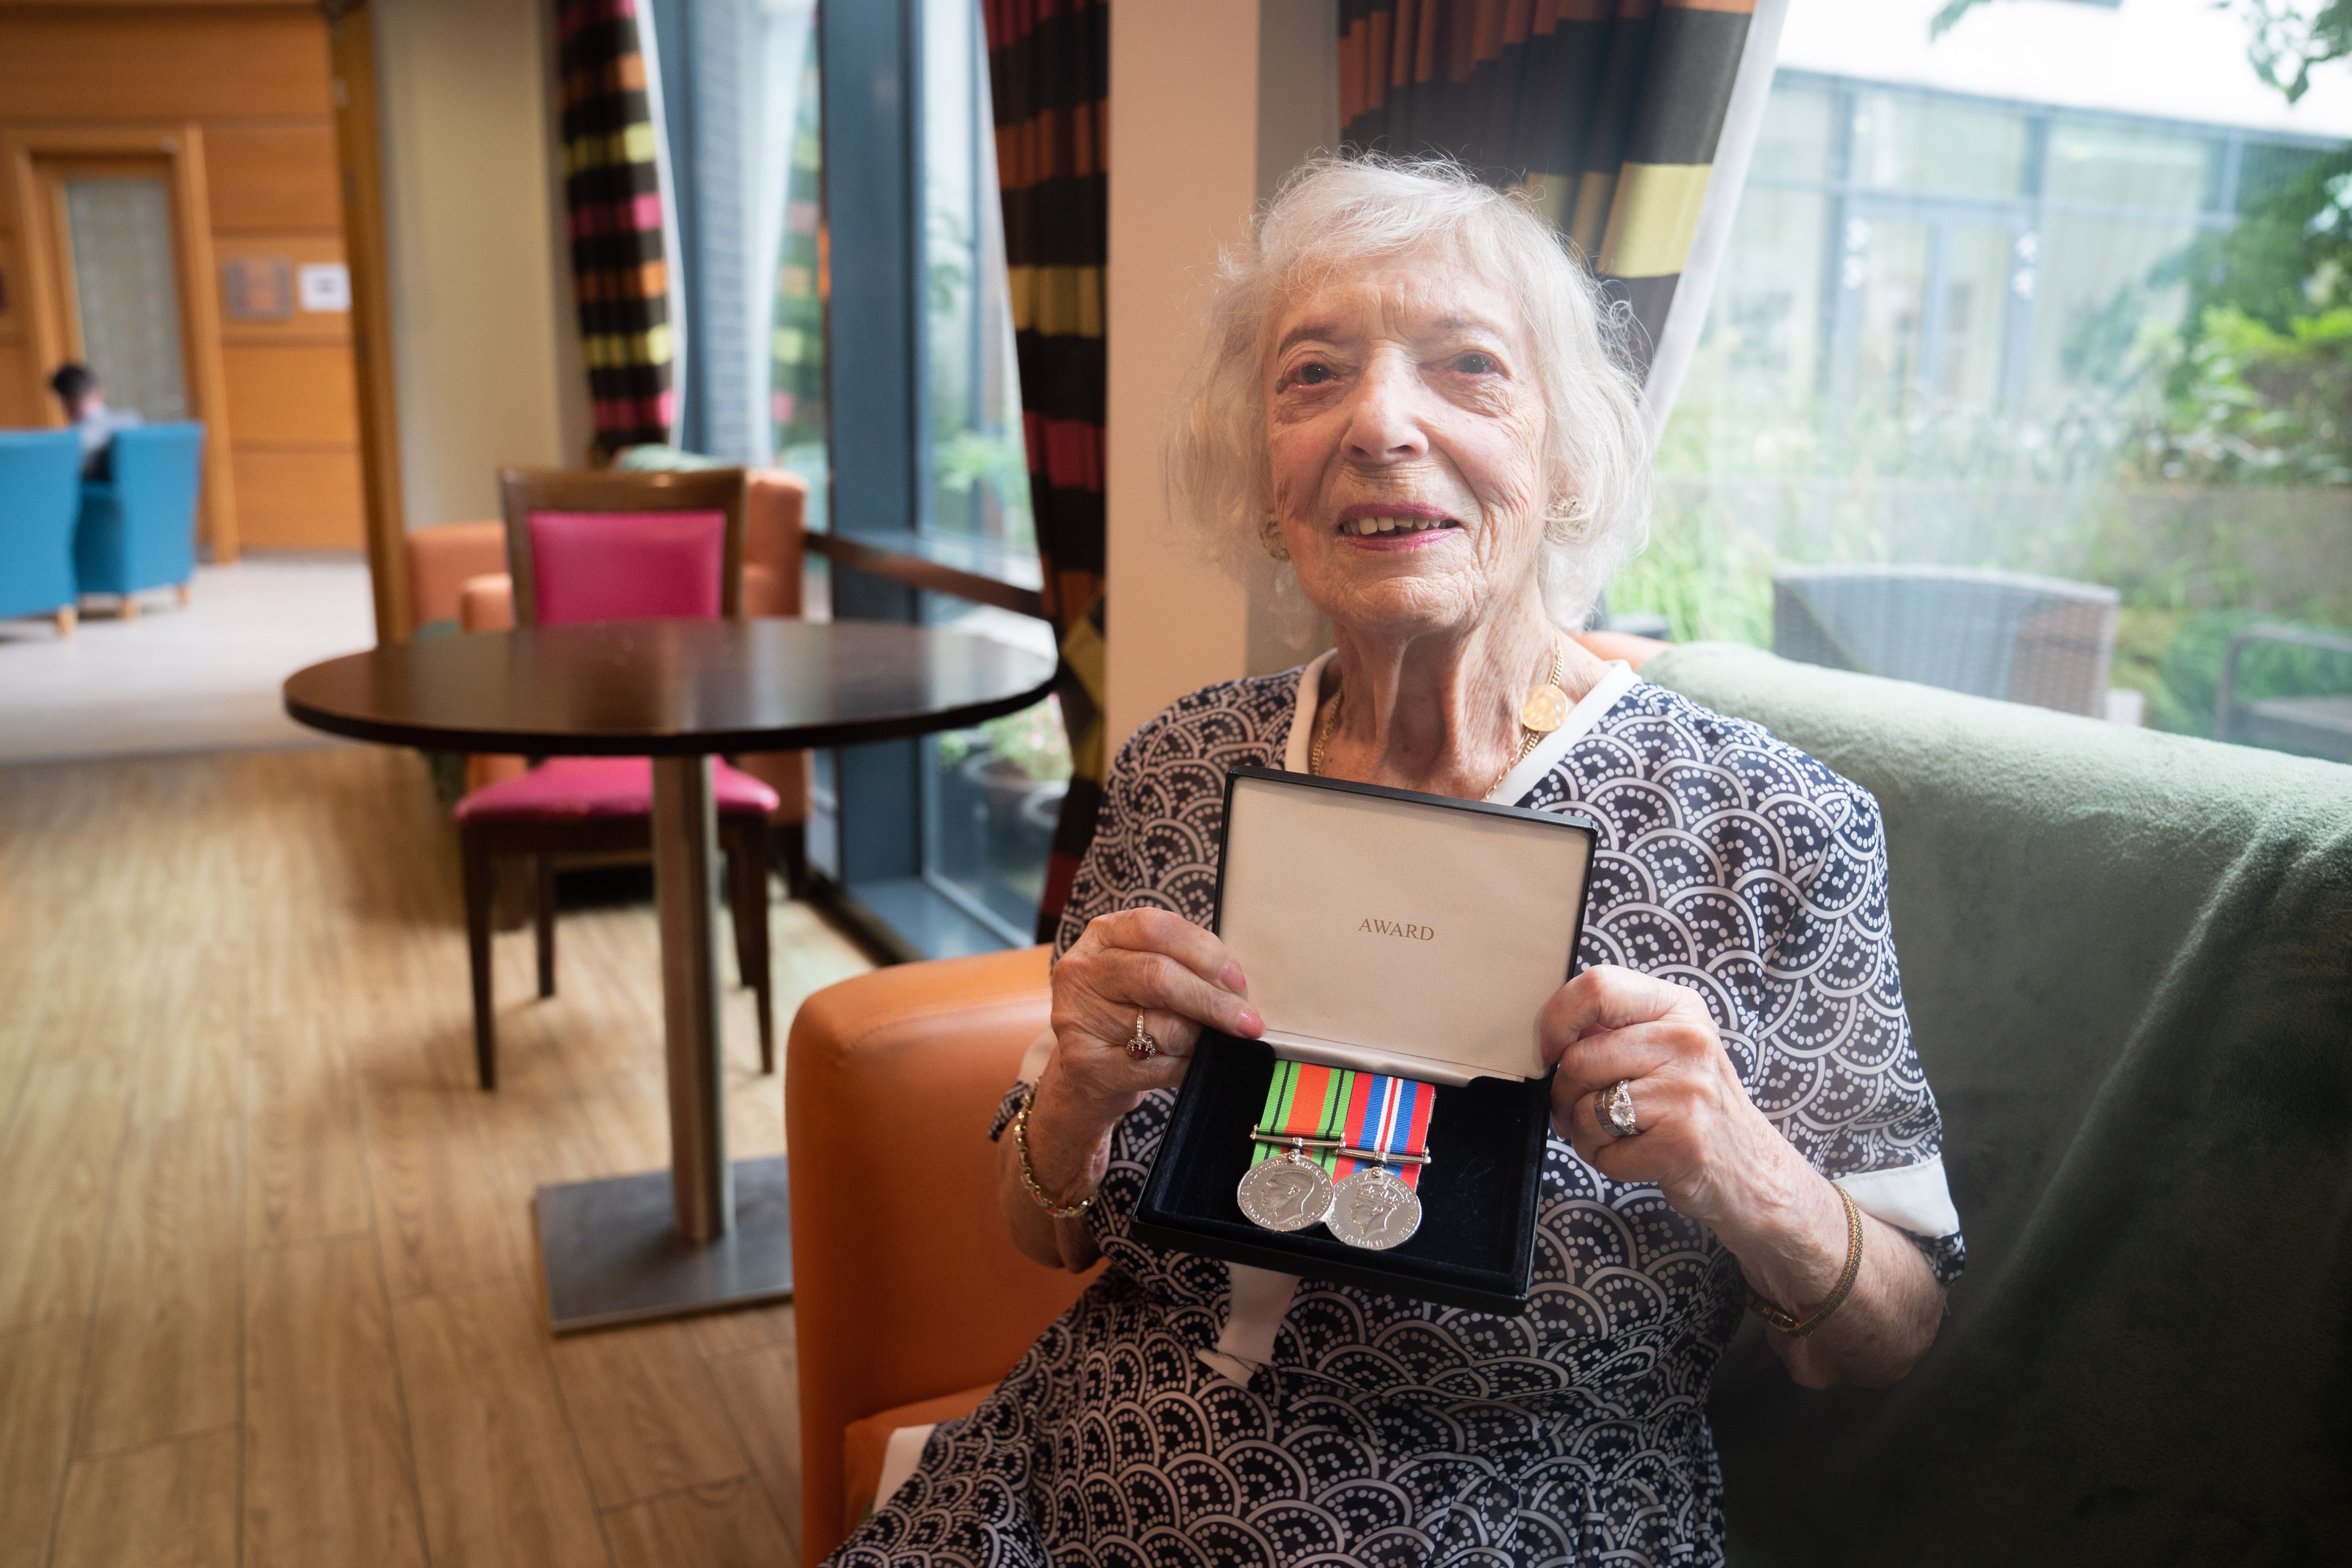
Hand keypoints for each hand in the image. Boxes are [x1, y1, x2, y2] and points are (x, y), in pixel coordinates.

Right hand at [1026, 909, 1263, 1195]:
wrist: (1081, 1073)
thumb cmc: (1126, 1012)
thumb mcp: (1142, 972)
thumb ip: (1179, 964)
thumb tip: (1236, 987)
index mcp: (1101, 935)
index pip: (1155, 928)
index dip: (1204, 952)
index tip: (1237, 980)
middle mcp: (1082, 971)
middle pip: (1158, 976)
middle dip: (1212, 1001)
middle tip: (1247, 1022)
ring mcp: (1079, 1018)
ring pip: (1162, 1027)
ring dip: (1201, 1039)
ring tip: (1211, 1043)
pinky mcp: (1087, 1064)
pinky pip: (1157, 1067)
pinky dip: (1188, 1068)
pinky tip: (1194, 1065)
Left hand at [1540, 965, 1816, 1246]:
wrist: (1752, 1169)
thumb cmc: (1694, 1106)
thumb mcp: (1668, 1048)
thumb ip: (1615, 1030)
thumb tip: (1550, 1032)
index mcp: (1680, 1007)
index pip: (1597, 986)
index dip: (1556, 1020)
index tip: (1551, 1050)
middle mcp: (1688, 1041)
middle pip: (1579, 1059)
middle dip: (1565, 1095)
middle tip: (1584, 1110)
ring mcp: (1687, 1091)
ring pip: (1585, 1109)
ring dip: (1585, 1134)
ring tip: (1617, 1135)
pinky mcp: (1682, 1141)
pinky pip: (1603, 1151)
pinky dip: (1607, 1161)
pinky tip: (1638, 1156)